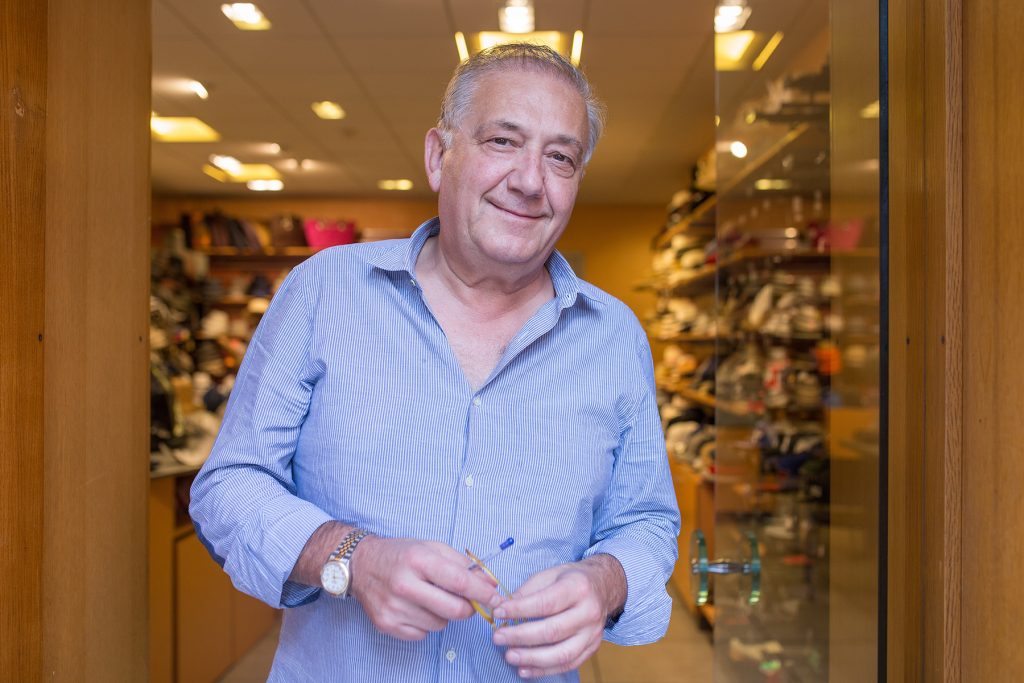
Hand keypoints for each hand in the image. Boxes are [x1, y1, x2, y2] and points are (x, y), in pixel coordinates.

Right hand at [350, 537, 501, 640]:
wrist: (360, 565)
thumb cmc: (401, 554)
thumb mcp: (432, 547)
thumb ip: (463, 564)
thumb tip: (490, 583)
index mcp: (418, 560)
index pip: (460, 582)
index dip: (483, 593)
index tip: (496, 598)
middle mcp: (404, 585)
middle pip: (454, 610)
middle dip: (469, 608)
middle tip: (468, 601)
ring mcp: (394, 608)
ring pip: (440, 624)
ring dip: (444, 614)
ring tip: (431, 598)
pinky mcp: (387, 625)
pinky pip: (423, 634)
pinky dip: (427, 624)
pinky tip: (416, 608)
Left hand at [490, 554, 625, 678]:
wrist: (603, 587)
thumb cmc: (571, 580)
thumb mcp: (550, 574)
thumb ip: (528, 591)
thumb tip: (504, 607)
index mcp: (578, 588)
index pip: (546, 603)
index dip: (520, 610)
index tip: (498, 612)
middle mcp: (589, 612)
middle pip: (553, 630)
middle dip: (521, 637)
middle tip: (499, 638)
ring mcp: (593, 633)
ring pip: (562, 653)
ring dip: (532, 658)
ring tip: (510, 656)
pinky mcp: (592, 648)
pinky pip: (568, 664)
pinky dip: (544, 670)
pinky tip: (524, 669)